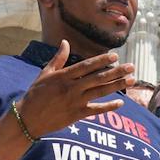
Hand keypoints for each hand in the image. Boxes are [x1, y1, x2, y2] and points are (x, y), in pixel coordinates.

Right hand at [15, 42, 133, 138]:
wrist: (28, 118)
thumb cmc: (36, 93)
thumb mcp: (45, 73)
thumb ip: (58, 58)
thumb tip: (65, 42)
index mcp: (63, 76)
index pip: (86, 66)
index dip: (101, 61)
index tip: (115, 56)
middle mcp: (71, 88)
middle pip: (98, 78)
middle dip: (117, 72)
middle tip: (132, 67)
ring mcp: (75, 102)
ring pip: (100, 92)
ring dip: (117, 86)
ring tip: (131, 80)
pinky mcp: (77, 114)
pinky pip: (96, 110)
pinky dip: (109, 107)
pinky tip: (120, 103)